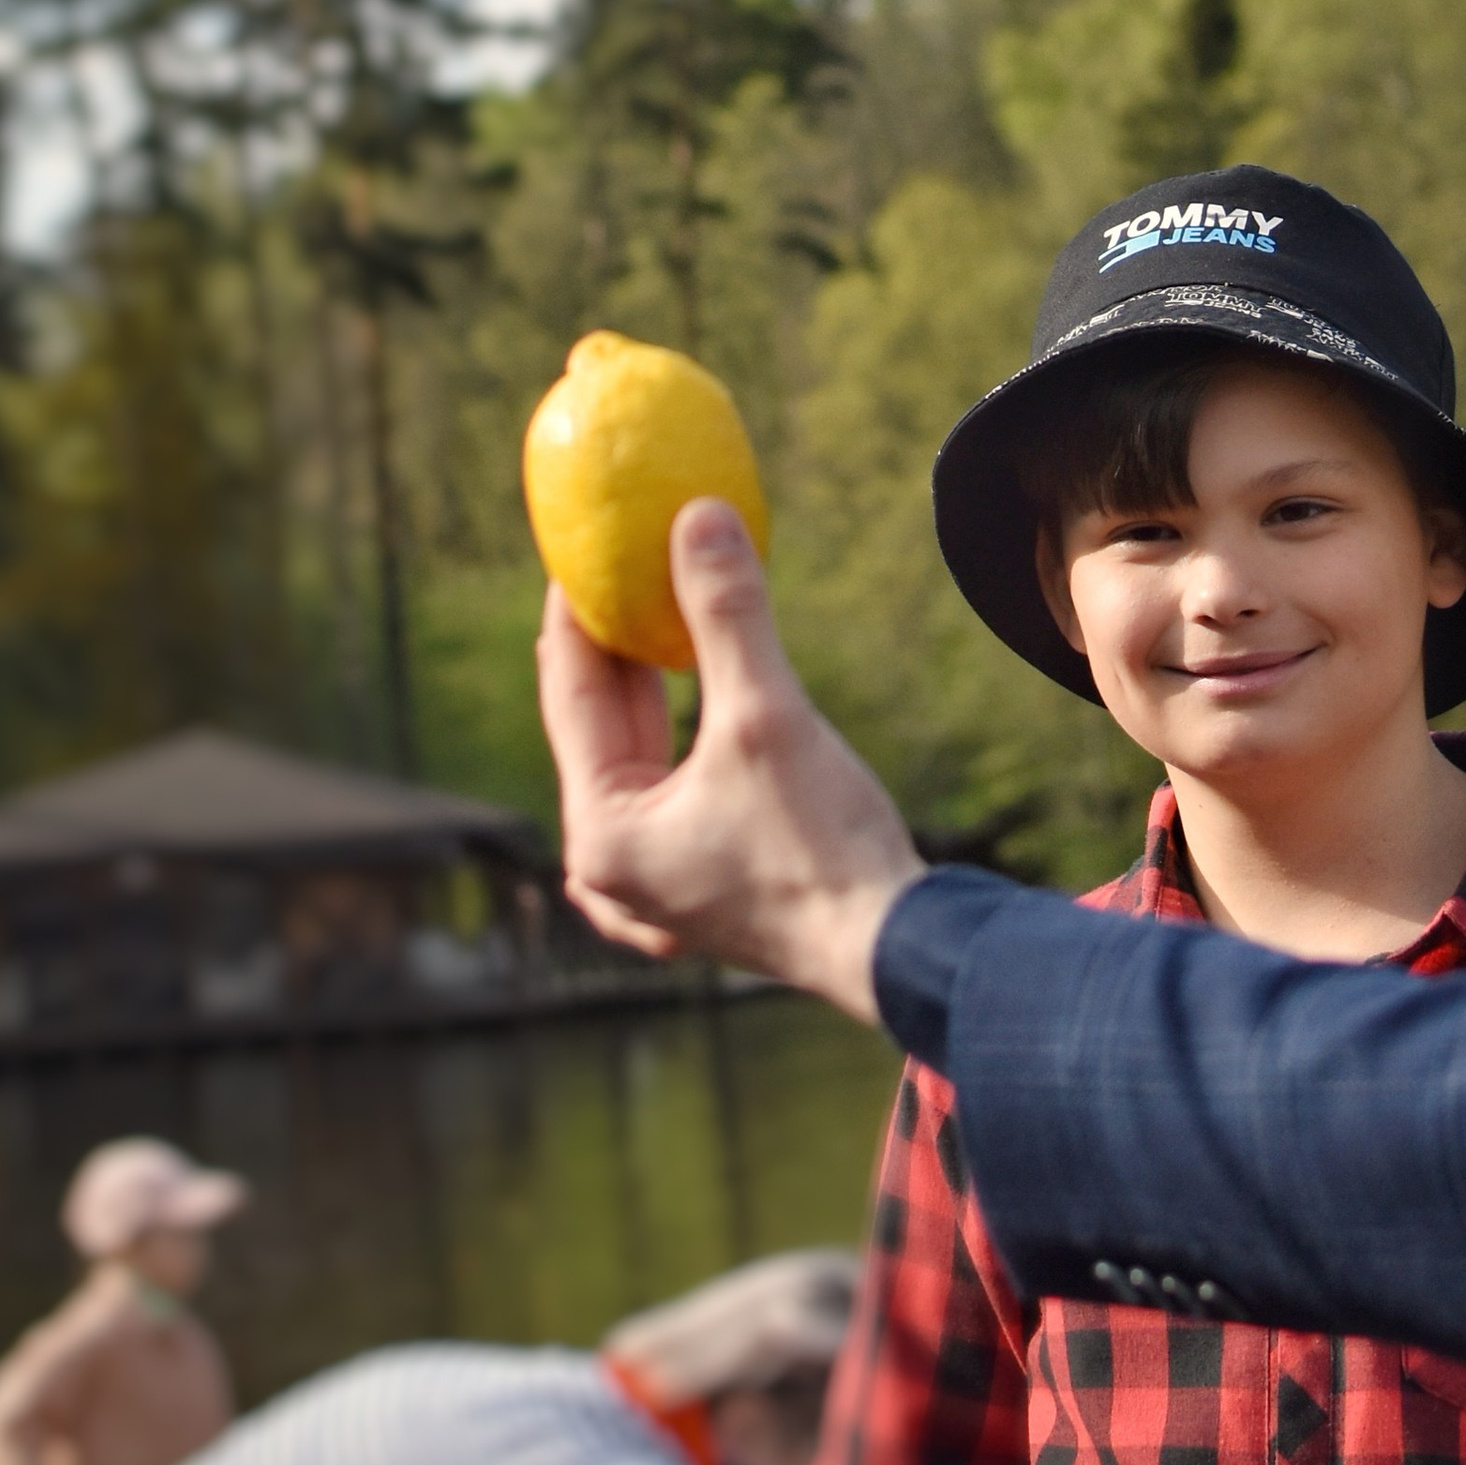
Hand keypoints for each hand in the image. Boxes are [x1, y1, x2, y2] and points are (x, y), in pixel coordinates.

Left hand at [537, 503, 922, 1022]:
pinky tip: (702, 693)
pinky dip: (683, 735)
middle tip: (622, 565)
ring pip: (639, 761)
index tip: (584, 546)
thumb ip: (725, 613)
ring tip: (660, 613)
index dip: (576, 609)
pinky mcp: (701, 890)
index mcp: (602, 834)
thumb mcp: (766, 714)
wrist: (894, 948)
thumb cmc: (822, 846)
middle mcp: (612, 869)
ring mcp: (656, 887)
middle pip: (600, 730)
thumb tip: (699, 516)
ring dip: (653, 690)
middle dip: (616, 646)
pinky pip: (673, 791)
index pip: (570, 694)